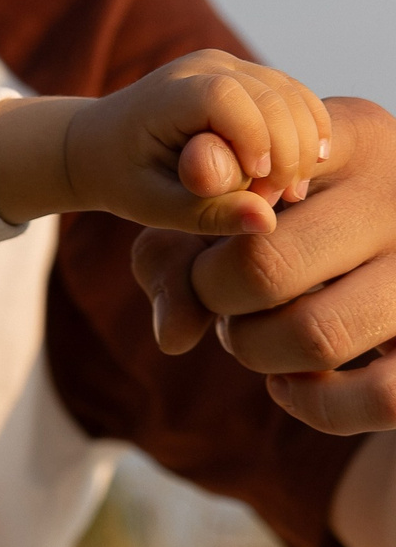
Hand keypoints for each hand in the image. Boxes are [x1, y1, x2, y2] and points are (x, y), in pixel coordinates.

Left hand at [0, 50, 333, 230]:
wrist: (102, 144)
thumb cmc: (124, 178)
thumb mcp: (155, 207)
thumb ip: (208, 213)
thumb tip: (267, 221)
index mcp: (169, 93)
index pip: (229, 100)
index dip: (258, 141)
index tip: (261, 186)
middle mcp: (203, 65)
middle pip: (273, 98)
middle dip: (288, 154)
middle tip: (277, 200)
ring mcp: (229, 64)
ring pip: (294, 96)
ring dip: (303, 147)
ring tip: (285, 192)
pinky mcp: (248, 74)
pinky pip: (296, 97)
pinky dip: (307, 134)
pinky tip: (297, 172)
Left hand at [134, 97, 395, 432]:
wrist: (372, 256)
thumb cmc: (283, 231)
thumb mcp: (224, 214)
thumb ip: (172, 256)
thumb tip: (174, 337)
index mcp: (357, 141)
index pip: (261, 164)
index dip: (210, 212)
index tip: (204, 232)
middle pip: (265, 266)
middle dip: (215, 296)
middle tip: (220, 294)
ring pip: (316, 335)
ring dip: (255, 349)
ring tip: (254, 331)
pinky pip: (381, 397)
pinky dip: (316, 405)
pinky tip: (289, 382)